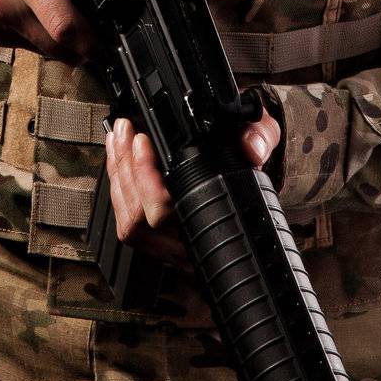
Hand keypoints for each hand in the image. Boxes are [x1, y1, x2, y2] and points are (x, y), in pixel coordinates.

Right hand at [0, 0, 93, 61]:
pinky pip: (20, 42)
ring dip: (59, 43)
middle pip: (53, 46)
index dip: (91, 43)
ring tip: (71, 19)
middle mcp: (3, 1)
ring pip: (38, 48)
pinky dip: (38, 35)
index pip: (63, 26)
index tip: (106, 46)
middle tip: (97, 36)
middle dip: (80, 47)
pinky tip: (42, 13)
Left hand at [104, 104, 282, 268]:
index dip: (148, 180)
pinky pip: (128, 224)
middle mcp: (194, 243)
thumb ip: (260, 136)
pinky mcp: (159, 243)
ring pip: (130, 224)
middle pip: (141, 220)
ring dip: (118, 177)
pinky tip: (118, 160)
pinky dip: (118, 189)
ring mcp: (174, 248)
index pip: (171, 213)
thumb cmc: (250, 157)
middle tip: (126, 131)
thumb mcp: (263, 137)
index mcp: (220, 221)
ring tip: (118, 138)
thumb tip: (252, 149)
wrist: (249, 168)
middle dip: (126, 169)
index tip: (143, 141)